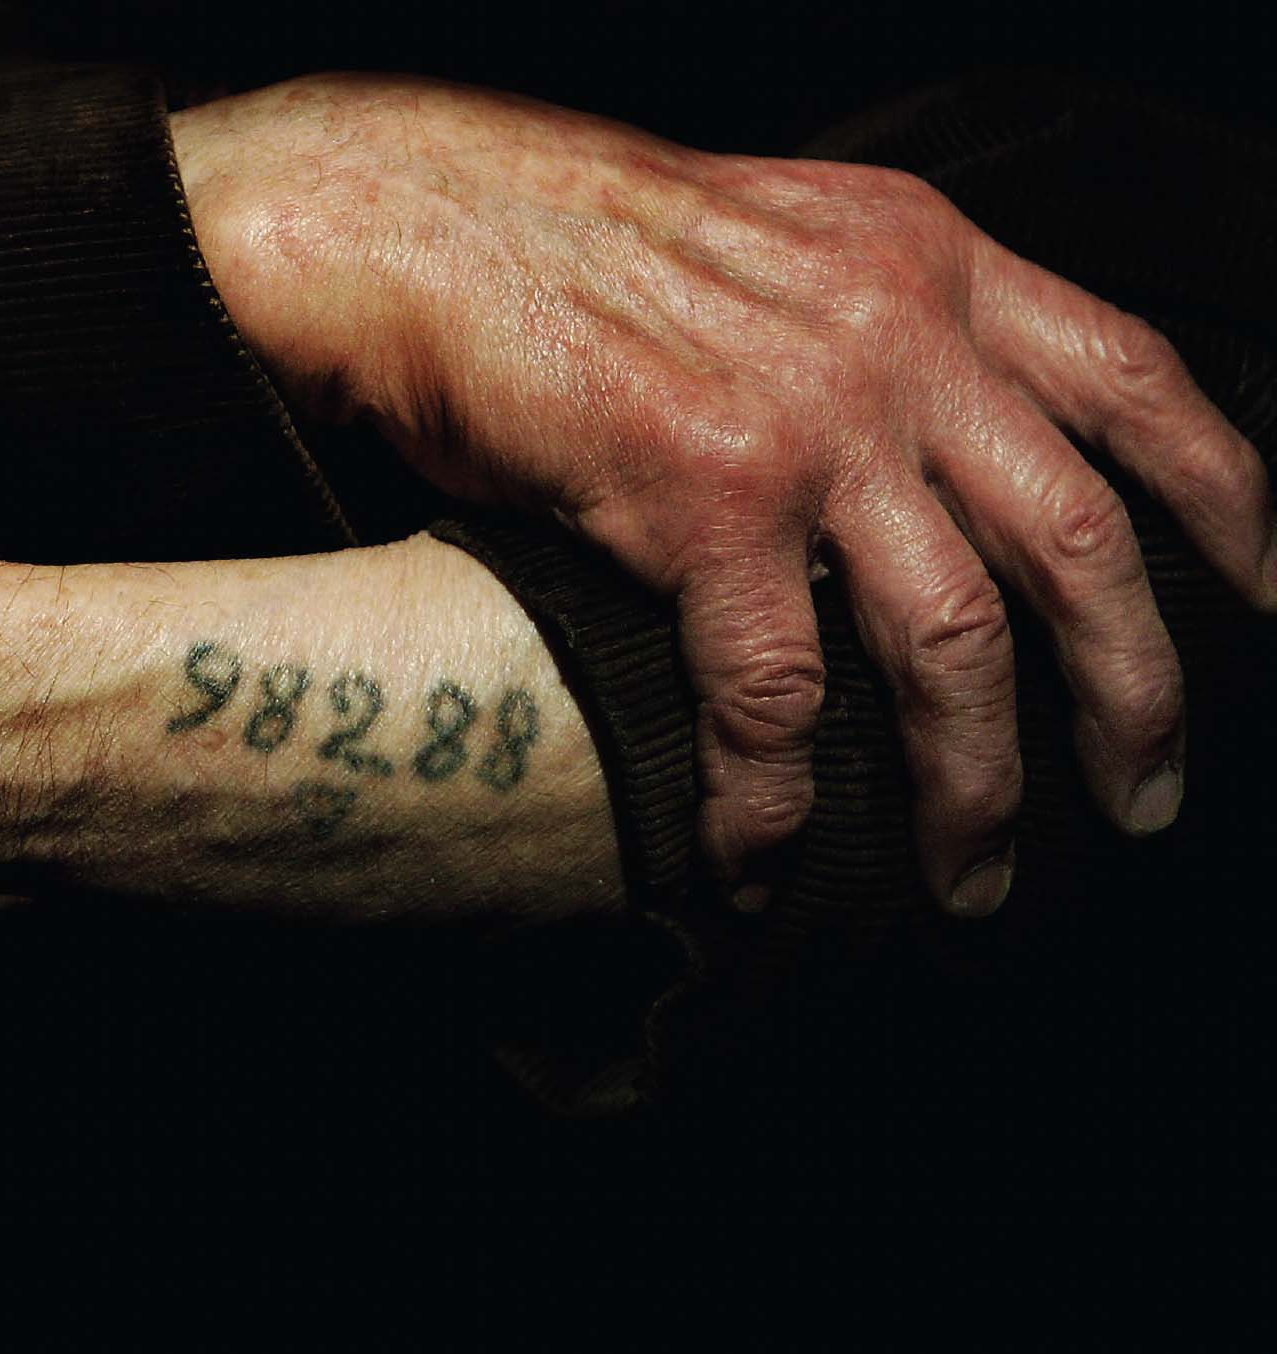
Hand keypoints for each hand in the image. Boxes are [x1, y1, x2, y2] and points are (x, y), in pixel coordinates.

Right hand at [172, 74, 1274, 913]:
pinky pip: (774, 691)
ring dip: (979, 785)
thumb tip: (911, 462)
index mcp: (927, 261)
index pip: (1139, 379)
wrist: (419, 220)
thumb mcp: (774, 242)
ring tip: (976, 875)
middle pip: (1083, 542)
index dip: (1230, 501)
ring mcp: (810, 423)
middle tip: (1147, 798)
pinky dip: (773, 794)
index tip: (1267, 597)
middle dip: (1138, 695)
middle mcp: (898, 336)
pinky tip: (759, 854)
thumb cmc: (568, 241)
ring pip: (957, 643)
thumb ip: (870, 326)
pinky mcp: (702, 502)